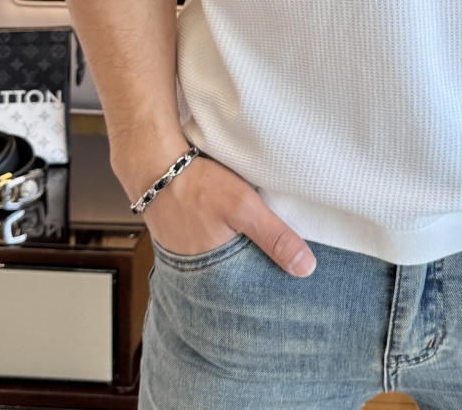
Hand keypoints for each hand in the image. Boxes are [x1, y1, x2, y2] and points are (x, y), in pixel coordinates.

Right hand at [115, 143, 316, 276]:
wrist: (155, 167)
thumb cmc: (196, 186)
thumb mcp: (243, 208)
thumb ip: (274, 237)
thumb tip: (306, 267)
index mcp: (216, 276)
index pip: (252, 294)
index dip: (273, 287)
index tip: (297, 286)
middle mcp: (201, 274)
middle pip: (240, 281)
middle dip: (261, 274)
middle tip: (289, 269)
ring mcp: (192, 258)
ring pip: (228, 264)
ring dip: (245, 256)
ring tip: (267, 250)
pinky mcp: (189, 240)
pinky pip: (215, 249)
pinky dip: (230, 242)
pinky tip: (240, 232)